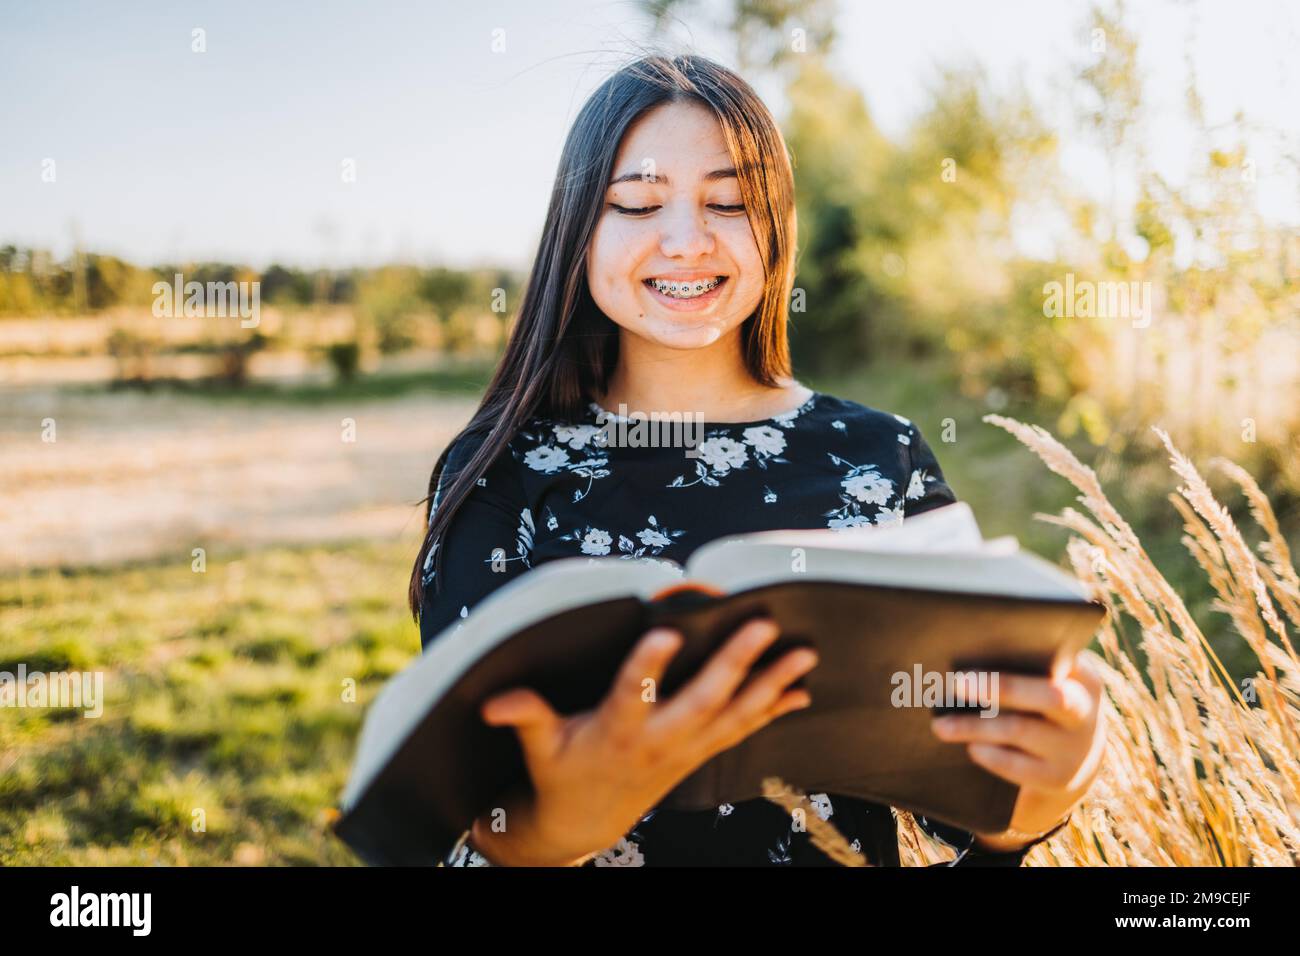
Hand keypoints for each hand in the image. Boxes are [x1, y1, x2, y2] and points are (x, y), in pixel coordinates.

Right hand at [468, 617, 816, 865]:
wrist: (586, 821)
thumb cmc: (561, 771)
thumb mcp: (538, 746)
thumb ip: (524, 716)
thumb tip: (492, 703)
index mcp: (616, 730)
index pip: (632, 695)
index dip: (648, 667)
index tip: (665, 633)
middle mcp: (658, 739)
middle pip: (702, 700)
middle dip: (734, 664)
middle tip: (761, 626)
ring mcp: (685, 748)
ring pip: (735, 714)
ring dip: (771, 684)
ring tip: (803, 653)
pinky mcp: (699, 751)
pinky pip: (743, 729)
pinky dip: (773, 710)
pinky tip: (801, 689)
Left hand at [929, 650, 1107, 850]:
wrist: (1075, 760)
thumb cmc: (1045, 707)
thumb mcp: (1050, 684)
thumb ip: (1027, 666)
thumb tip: (969, 651)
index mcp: (1083, 678)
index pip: (1063, 658)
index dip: (1035, 650)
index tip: (992, 641)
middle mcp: (1085, 712)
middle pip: (1049, 696)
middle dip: (1002, 687)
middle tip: (957, 683)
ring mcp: (1073, 749)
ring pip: (1020, 730)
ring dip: (975, 726)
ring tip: (941, 725)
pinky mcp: (1057, 778)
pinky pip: (1017, 766)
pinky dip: (989, 754)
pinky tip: (970, 747)